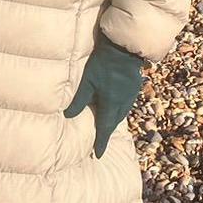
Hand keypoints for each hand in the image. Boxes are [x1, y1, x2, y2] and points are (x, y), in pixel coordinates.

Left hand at [64, 35, 147, 157]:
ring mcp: (131, 95)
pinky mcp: (134, 87)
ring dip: (113, 121)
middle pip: (114, 122)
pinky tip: (114, 107)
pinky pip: (126, 105)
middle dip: (107, 132)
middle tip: (100, 140)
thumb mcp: (87, 81)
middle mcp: (123, 102)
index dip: (101, 142)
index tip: (98, 155)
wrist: (123, 48)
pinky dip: (119, 110)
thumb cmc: (102, 64)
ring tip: (106, 126)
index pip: (105, 128)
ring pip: (121, 114)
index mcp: (112, 103)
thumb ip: (79, 100)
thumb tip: (68, 116)